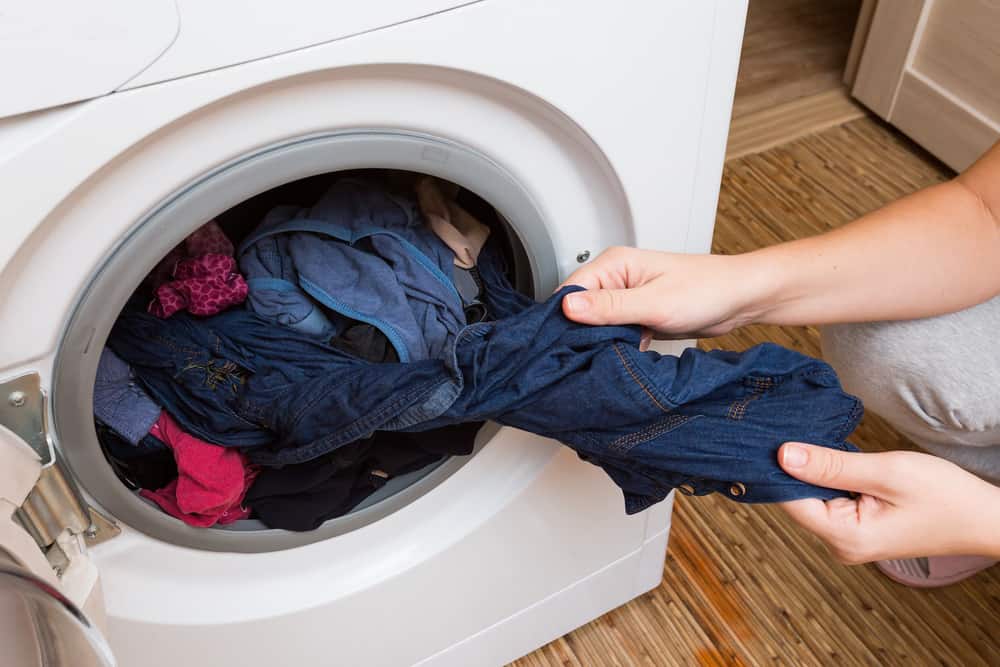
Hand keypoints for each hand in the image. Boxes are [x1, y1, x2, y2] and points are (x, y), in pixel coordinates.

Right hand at [559, 247, 771, 339]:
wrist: (741, 299)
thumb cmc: (708, 290)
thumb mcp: (655, 302)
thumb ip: (610, 306)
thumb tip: (568, 307)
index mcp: (615, 264)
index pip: (570, 291)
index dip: (564, 318)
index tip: (564, 344)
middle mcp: (617, 278)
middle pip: (580, 310)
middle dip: (583, 333)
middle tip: (589, 355)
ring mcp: (627, 298)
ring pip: (597, 325)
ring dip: (601, 342)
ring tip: (612, 354)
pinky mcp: (637, 315)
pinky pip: (615, 334)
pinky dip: (617, 346)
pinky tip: (625, 356)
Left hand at [778, 442, 999, 562]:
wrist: (984, 517)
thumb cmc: (945, 496)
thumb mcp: (886, 472)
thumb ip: (832, 465)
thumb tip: (783, 455)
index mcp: (846, 537)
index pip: (788, 499)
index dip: (776, 467)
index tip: (770, 436)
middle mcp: (841, 545)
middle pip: (798, 499)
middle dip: (796, 467)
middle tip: (794, 430)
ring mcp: (849, 540)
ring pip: (813, 497)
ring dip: (815, 471)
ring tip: (818, 441)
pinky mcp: (857, 529)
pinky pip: (830, 500)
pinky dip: (830, 478)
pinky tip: (834, 459)